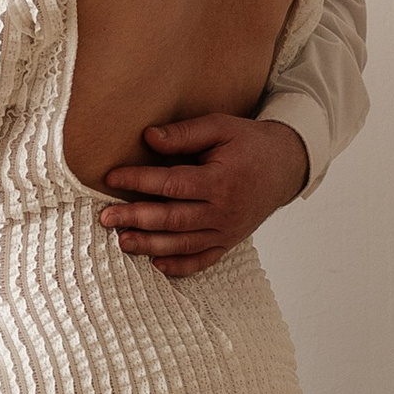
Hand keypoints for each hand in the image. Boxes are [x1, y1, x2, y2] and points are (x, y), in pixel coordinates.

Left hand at [99, 115, 307, 276]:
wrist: (286, 166)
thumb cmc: (250, 143)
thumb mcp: (221, 127)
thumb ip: (185, 133)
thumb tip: (148, 137)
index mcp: (221, 181)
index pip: (173, 185)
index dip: (140, 181)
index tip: (112, 177)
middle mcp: (224, 211)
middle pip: (173, 219)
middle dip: (136, 219)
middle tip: (106, 218)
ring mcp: (227, 231)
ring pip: (184, 244)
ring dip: (150, 245)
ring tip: (122, 242)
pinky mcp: (229, 242)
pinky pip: (203, 260)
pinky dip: (180, 267)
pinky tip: (156, 265)